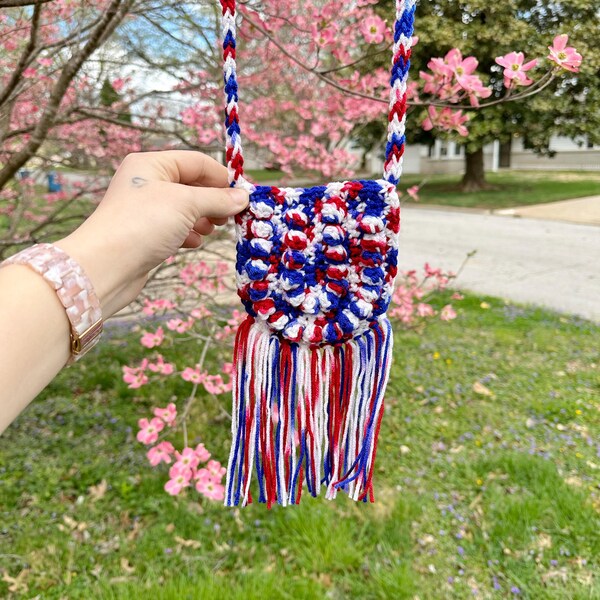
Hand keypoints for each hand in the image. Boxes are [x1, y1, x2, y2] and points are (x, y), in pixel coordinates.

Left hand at [55, 151, 248, 317]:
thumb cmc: (143, 224)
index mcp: (152, 164)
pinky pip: (176, 227)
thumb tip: (243, 197)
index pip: (197, 162)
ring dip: (203, 218)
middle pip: (192, 185)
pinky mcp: (146, 234)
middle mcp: (147, 183)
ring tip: (212, 230)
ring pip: (186, 208)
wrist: (105, 266)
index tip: (244, 196)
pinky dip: (189, 233)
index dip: (222, 177)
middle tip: (229, 217)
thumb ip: (218, 199)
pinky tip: (193, 242)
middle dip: (214, 200)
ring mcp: (146, 210)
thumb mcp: (186, 204)